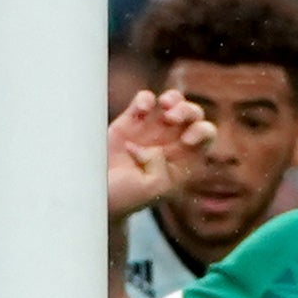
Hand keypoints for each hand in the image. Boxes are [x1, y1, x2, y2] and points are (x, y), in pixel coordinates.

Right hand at [105, 87, 215, 219]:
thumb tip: (151, 147)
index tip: (186, 139)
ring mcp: (150, 130)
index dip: (201, 131)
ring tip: (163, 107)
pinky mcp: (129, 121)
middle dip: (187, 110)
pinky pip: (145, 100)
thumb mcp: (150, 190)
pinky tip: (141, 109)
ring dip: (172, 99)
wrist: (92, 194)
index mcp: (183, 160)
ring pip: (173, 101)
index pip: (205, 135)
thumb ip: (160, 167)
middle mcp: (170, 142)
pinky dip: (146, 99)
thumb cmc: (122, 198)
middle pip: (192, 114)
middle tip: (171, 118)